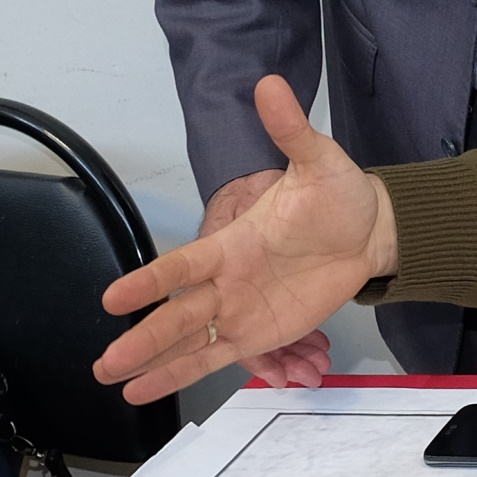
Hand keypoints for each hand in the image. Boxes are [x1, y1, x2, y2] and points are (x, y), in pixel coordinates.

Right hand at [96, 77, 396, 404]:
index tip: (115, 297)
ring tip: (118, 384)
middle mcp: (227, 279)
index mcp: (232, 241)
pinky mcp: (261, 331)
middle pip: (178, 313)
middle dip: (144, 336)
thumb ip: (290, 130)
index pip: (182, 264)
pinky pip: (224, 356)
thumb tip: (270, 85)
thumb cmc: (338, 194)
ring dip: (156, 363)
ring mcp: (241, 309)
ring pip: (191, 340)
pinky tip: (155, 390)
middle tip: (106, 361)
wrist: (370, 229)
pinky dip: (192, 373)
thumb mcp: (318, 160)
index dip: (151, 281)